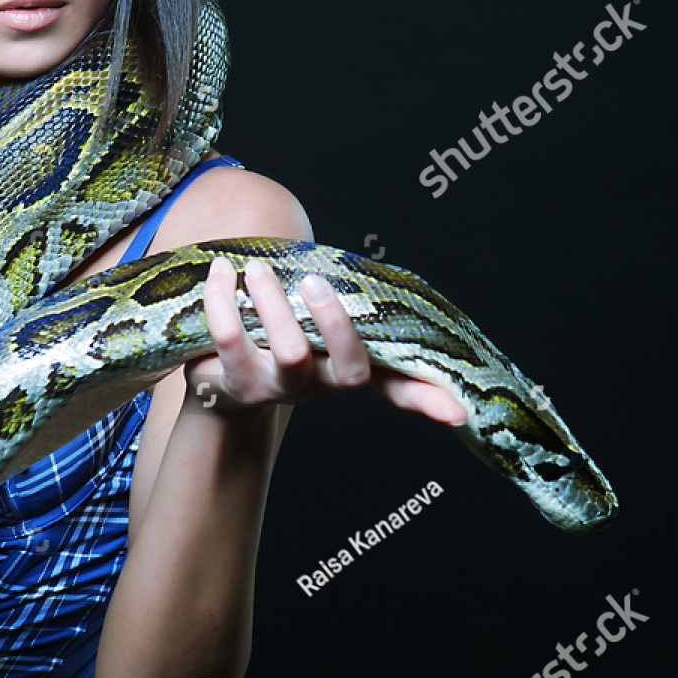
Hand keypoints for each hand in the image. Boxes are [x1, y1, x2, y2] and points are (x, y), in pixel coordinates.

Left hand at [183, 256, 467, 424]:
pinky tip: (220, 273)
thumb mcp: (313, 322)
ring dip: (273, 303)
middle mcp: (322, 383)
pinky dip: (222, 300)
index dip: (429, 399)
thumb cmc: (277, 333)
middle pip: (347, 366)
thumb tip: (365, 268)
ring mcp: (280, 388)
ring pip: (289, 352)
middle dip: (334, 321)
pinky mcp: (236, 384)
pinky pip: (230, 340)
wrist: (218, 380)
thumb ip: (342, 301)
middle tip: (312, 279)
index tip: (459, 410)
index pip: (400, 387)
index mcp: (350, 364)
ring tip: (256, 267)